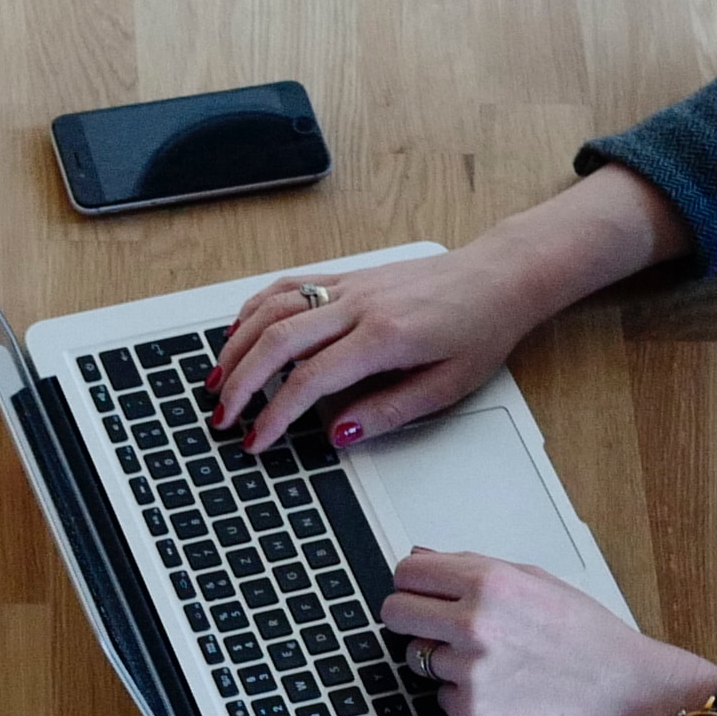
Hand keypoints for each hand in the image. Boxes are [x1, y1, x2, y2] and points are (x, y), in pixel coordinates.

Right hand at [207, 244, 538, 458]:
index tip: (257, 441)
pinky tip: (240, 331)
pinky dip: (255, 308)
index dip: (275, 415)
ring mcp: (350, 285)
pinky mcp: (348, 275)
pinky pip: (288, 285)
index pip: (310, 379)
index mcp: (384, 338)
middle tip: (223, 417)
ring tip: (218, 380)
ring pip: (274, 308)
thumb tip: (338, 432)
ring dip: (238, 345)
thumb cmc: (480, 328)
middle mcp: (360, 305)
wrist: (498, 276)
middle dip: (241, 383)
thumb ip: (389, 411)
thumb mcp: (447, 386)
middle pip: (278, 341)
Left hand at [378, 549, 716, 715]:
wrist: (622, 689)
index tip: (417, 592)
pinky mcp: (474, 709)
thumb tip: (423, 556)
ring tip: (491, 660)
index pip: (406, 573)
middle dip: (410, 619)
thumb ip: (472, 567)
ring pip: (418, 657)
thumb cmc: (586, 635)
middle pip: (393, 613)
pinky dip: (463, 695)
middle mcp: (474, 622)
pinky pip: (442, 696)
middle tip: (436, 626)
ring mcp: (471, 668)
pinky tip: (501, 687)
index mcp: (489, 581)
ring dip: (444, 659)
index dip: (411, 583)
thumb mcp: (534, 581)